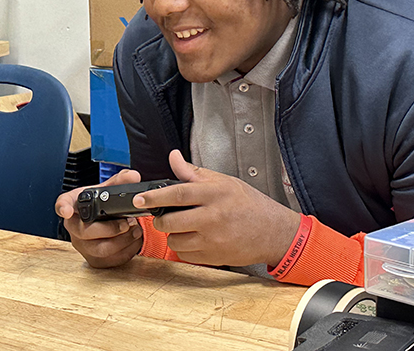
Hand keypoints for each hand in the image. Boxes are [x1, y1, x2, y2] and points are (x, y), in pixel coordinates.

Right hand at [55, 169, 145, 267]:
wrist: (108, 220)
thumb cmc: (103, 205)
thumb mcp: (110, 189)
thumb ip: (121, 181)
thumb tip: (133, 177)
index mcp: (74, 204)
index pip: (62, 204)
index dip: (62, 208)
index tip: (66, 211)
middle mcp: (74, 226)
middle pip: (84, 231)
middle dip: (110, 229)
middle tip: (126, 222)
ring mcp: (82, 244)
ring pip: (100, 249)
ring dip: (122, 240)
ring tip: (135, 230)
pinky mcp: (94, 259)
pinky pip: (110, 260)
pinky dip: (127, 250)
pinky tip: (133, 239)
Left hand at [133, 150, 301, 266]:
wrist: (274, 232)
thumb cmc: (249, 204)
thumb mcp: (223, 181)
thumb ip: (193, 172)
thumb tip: (173, 157)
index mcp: (214, 194)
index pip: (177, 194)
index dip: (154, 197)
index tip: (138, 199)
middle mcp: (213, 217)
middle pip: (171, 222)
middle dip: (160, 220)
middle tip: (162, 216)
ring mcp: (214, 240)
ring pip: (175, 241)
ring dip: (173, 235)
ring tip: (184, 227)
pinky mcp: (214, 257)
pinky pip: (186, 254)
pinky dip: (185, 247)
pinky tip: (195, 239)